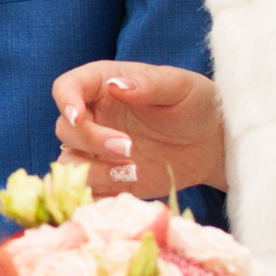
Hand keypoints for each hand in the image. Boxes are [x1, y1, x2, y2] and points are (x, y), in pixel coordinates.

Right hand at [52, 61, 224, 197]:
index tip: (79, 117)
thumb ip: (148, 84)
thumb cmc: (195, 104)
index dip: (65, 101)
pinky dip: (99, 192)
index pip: (67, 87)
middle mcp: (94, 117)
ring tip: (132, 172)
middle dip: (91, 141)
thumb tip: (116, 85)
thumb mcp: (179, 86)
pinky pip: (86, 189)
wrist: (211, 143)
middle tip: (129, 148)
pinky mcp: (107, 178)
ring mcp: (97, 151)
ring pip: (69, 163)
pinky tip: (128, 186)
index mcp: (103, 85)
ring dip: (93, 171)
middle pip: (65, 129)